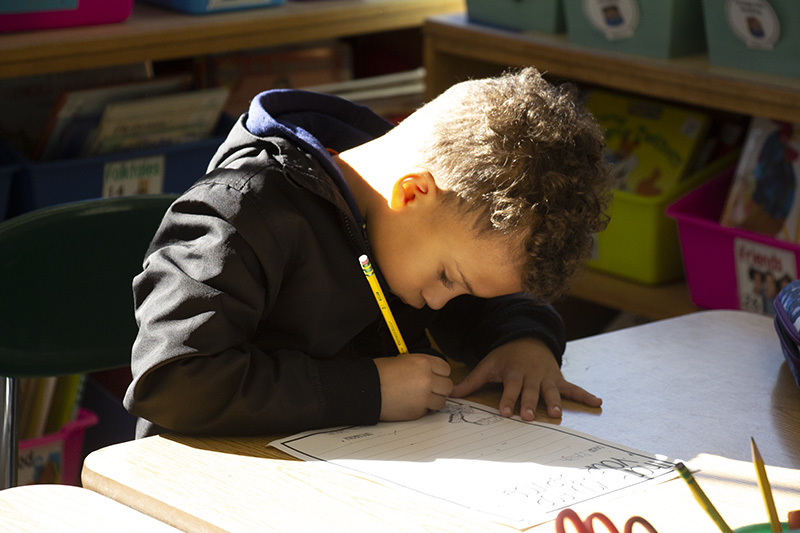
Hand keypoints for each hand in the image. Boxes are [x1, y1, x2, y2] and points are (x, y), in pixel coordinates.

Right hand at [374, 353, 452, 420]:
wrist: (366, 389)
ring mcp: (424, 397)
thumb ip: (421, 366)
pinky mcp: (417, 411)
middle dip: (439, 388)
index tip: (435, 377)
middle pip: (447, 386)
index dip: (440, 374)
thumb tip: (433, 373)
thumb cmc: (380, 373)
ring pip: (441, 401)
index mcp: (423, 363)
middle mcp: (427, 379)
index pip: (446, 369)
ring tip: (420, 398)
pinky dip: (422, 409)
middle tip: (429, 389)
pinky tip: (410, 404)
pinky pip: (428, 411)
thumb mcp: (403, 360)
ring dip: (433, 400)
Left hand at [451, 337, 601, 420]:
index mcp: (513, 373)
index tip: (505, 412)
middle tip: (530, 417)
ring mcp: (546, 377)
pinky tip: (598, 403)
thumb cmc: (505, 356)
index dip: (507, 400)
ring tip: (557, 413)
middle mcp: (531, 376)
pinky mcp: (558, 378)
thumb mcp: (487, 365)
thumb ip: (471, 381)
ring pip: (551, 391)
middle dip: (530, 403)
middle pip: (530, 392)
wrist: (527, 338)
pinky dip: (585, 395)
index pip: (509, 389)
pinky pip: (573, 388)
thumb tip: (450, 393)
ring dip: (554, 401)